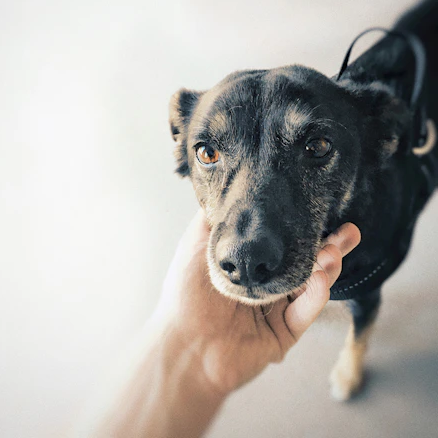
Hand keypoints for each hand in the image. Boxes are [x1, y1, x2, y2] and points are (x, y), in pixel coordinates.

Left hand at [154, 209, 360, 394]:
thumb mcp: (196, 246)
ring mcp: (277, 310)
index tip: (318, 209)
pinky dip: (316, 295)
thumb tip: (225, 187)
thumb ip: (214, 220)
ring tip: (335, 249)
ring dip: (327, 266)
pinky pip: (305, 312)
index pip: (283, 243)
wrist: (182, 344)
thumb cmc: (185, 294)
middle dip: (330, 246)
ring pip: (311, 285)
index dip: (302, 228)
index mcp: (250, 265)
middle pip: (305, 262)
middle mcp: (266, 285)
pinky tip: (321, 277)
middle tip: (349, 231)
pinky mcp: (284, 333)